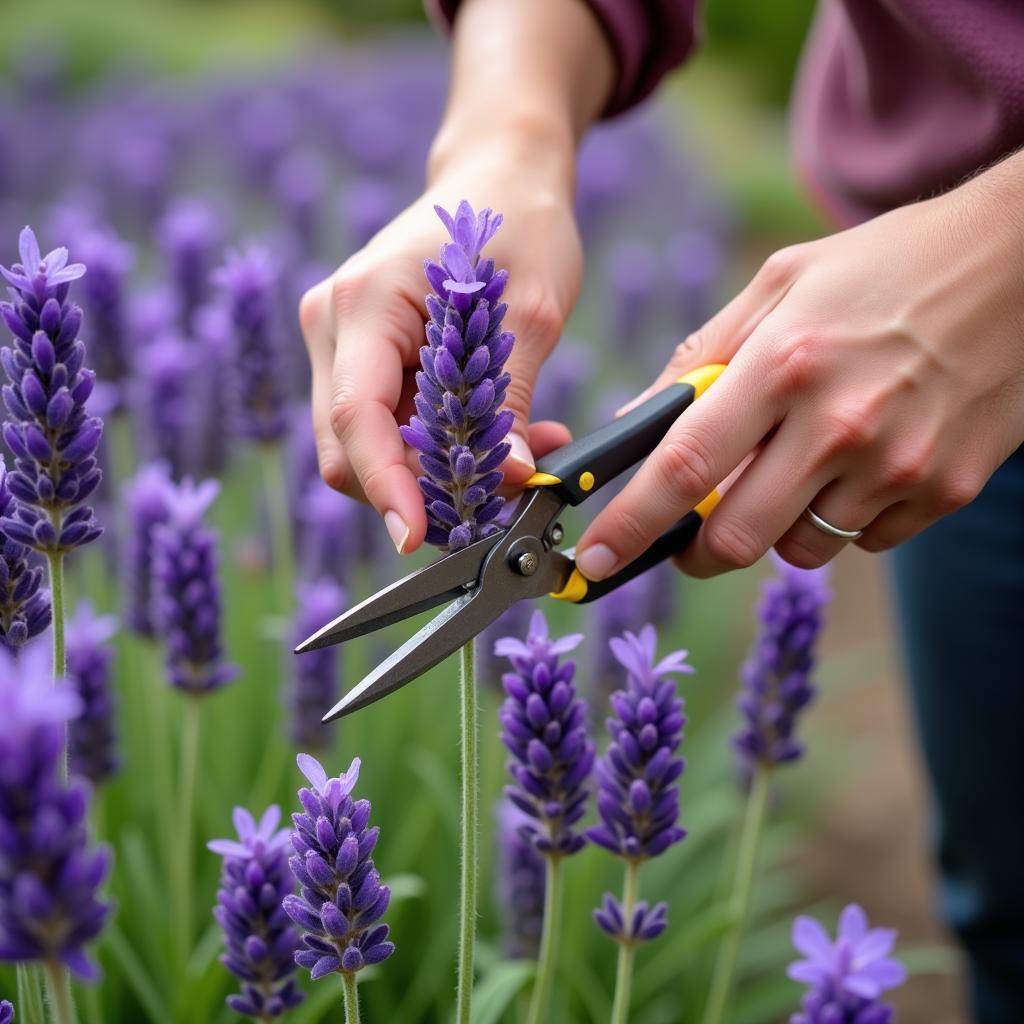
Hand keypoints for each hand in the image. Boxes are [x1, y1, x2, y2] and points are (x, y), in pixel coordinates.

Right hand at [299, 0, 611, 553]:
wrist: (500, 178)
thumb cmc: (518, 225)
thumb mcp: (531, 313)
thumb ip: (511, 399)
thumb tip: (511, 480)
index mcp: (365, 303)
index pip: (358, 418)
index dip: (386, 487)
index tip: (417, 538)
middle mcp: (334, 326)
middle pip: (348, 448)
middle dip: (414, 492)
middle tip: (496, 503)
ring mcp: (340, 344)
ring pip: (365, 448)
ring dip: (433, 475)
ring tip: (517, 459)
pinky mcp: (362, 359)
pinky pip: (386, 428)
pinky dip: (434, 452)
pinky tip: (497, 440)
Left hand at [574, 154, 1023, 579]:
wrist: (1023, 262)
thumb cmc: (887, 267)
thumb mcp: (782, 283)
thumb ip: (702, 356)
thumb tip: (637, 422)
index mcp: (785, 363)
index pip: (683, 467)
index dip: (630, 524)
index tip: (595, 559)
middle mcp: (840, 424)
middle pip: (734, 537)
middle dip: (695, 549)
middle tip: (690, 533)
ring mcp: (899, 465)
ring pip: (798, 550)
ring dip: (775, 528)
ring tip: (795, 469)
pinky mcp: (945, 491)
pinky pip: (863, 542)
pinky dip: (841, 519)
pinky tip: (858, 464)